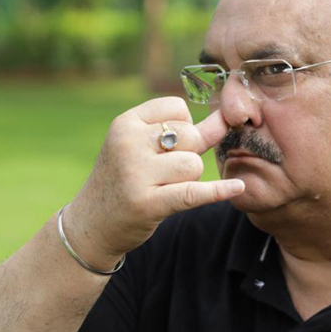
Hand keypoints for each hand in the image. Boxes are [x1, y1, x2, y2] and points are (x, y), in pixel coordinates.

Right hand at [65, 97, 244, 266]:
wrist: (92, 224)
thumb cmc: (124, 180)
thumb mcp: (144, 148)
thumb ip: (187, 132)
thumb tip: (227, 117)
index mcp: (125, 123)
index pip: (177, 108)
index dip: (183, 125)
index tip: (166, 145)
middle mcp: (128, 144)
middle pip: (189, 136)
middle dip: (188, 153)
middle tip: (162, 172)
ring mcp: (136, 174)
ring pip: (193, 164)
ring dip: (189, 178)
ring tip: (162, 187)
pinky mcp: (147, 204)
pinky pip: (193, 192)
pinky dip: (218, 191)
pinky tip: (238, 187)